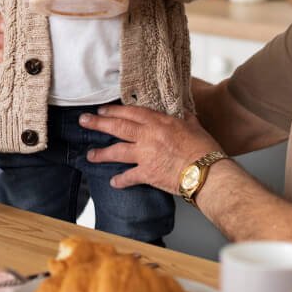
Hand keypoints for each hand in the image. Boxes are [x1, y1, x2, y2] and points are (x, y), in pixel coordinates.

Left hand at [80, 104, 219, 193]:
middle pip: (118, 127)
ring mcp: (146, 155)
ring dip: (101, 153)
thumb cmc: (204, 149)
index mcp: (159, 122)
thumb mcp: (194, 126)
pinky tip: (113, 182)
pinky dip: (120, 180)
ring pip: (117, 151)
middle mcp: (149, 136)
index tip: (103, 109)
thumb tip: (183, 111)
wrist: (207, 172)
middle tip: (84, 121)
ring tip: (89, 155)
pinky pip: (129, 177)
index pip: (131, 112)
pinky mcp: (148, 174)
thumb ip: (184, 118)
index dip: (115, 110)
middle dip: (98, 123)